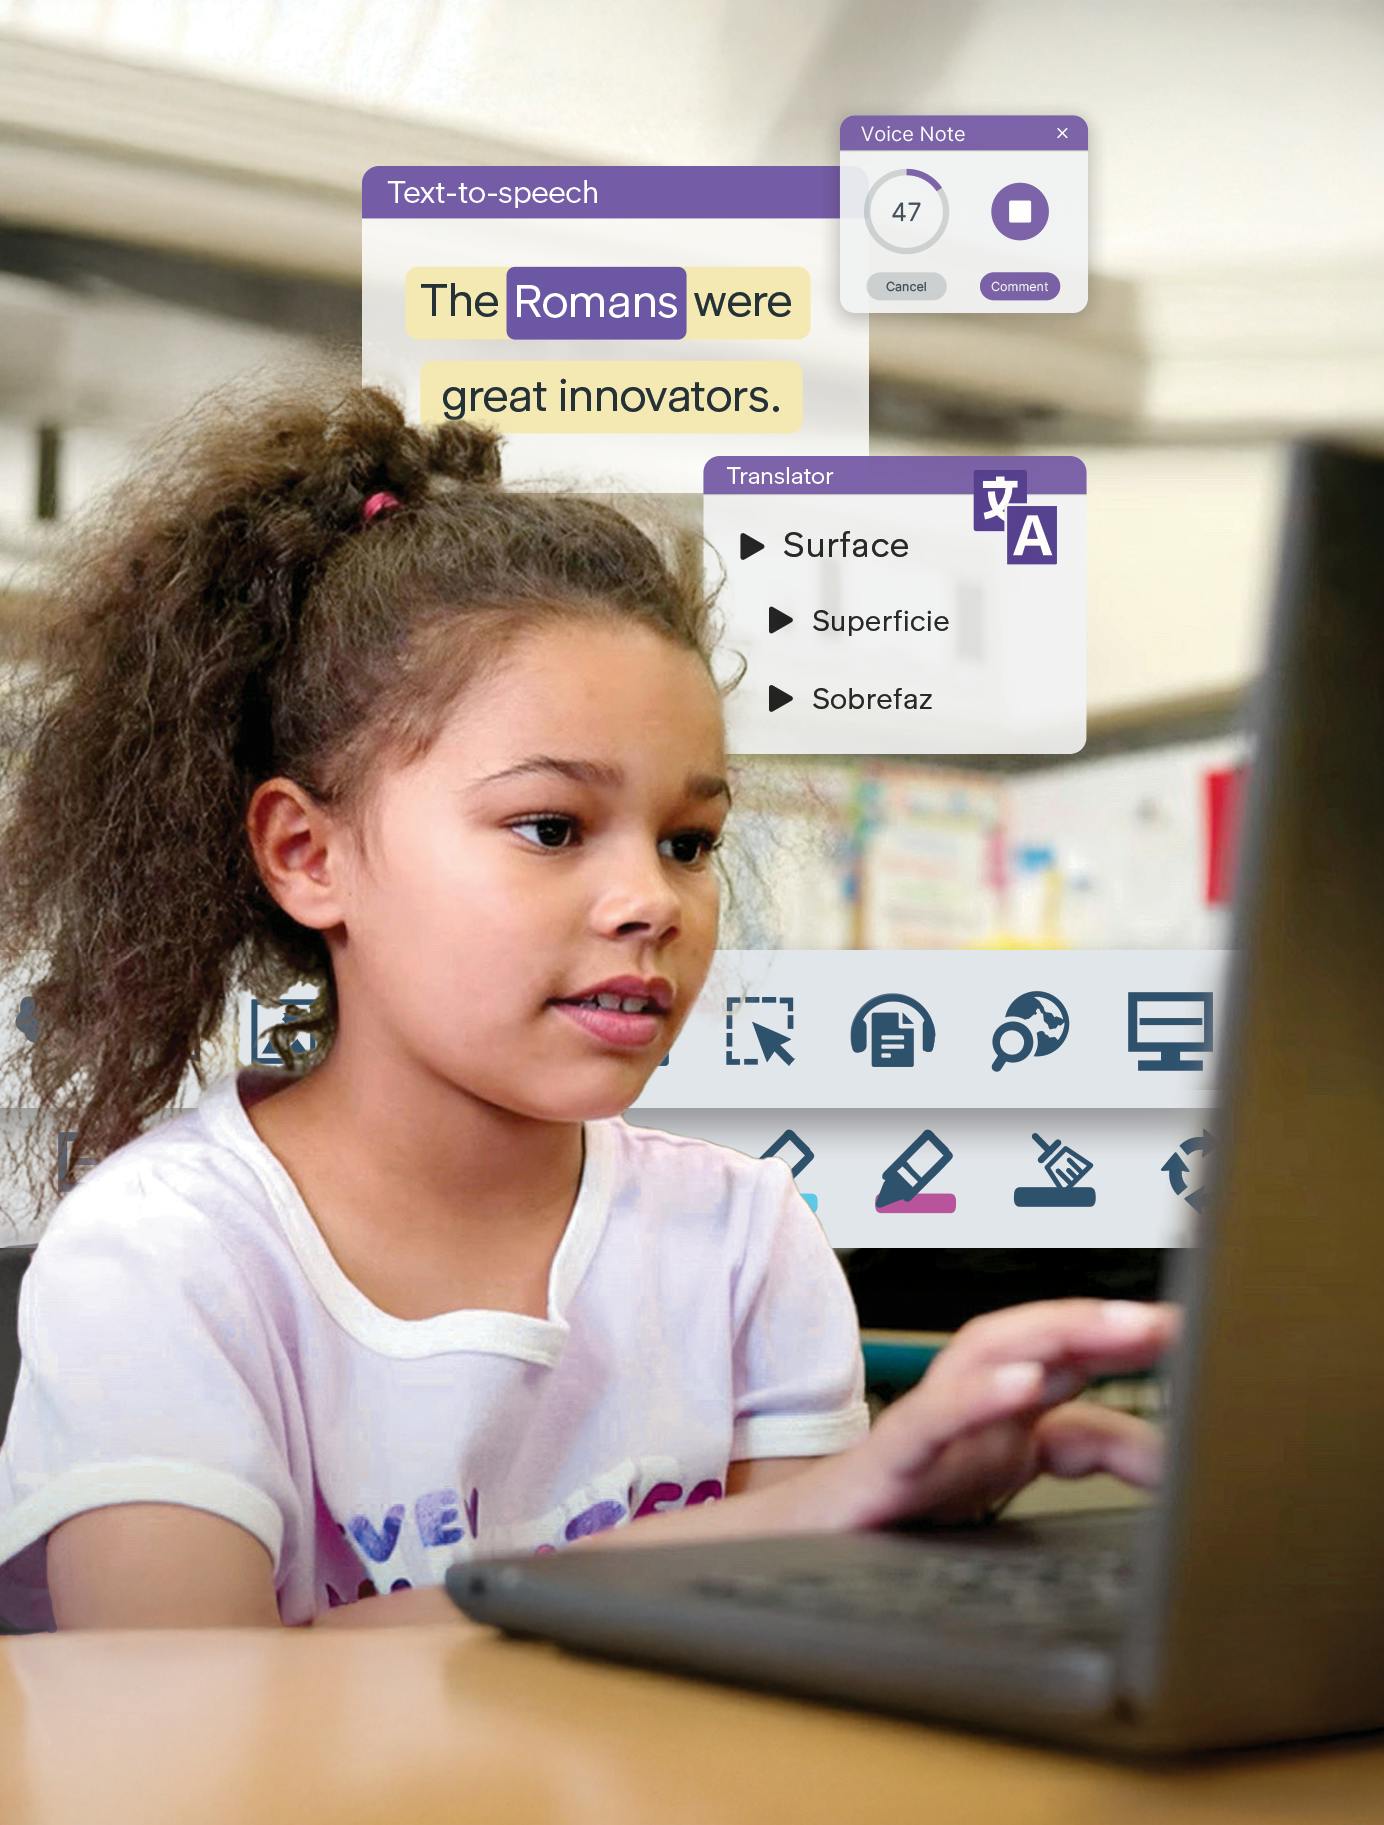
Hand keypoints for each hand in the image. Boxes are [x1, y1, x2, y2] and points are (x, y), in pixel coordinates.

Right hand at [797, 1299, 1177, 1532]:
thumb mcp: (1010, 1479)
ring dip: (1052, 1334)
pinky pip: (930, 1420)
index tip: (1199, 1329)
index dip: (1127, 1337)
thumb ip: (1085, 1454)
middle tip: (1167, 1321)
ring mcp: (924, 1425)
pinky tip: (1025, 1387)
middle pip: (1027, 1335)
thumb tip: (1171, 1456)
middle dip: (1097, 1319)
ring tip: (1119, 1329)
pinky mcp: (889, 1462)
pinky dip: (977, 1397)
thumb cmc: (903, 1502)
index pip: (1064, 1353)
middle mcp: (961, 1399)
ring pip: (980, 1353)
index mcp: (995, 1403)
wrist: (802, 1545)